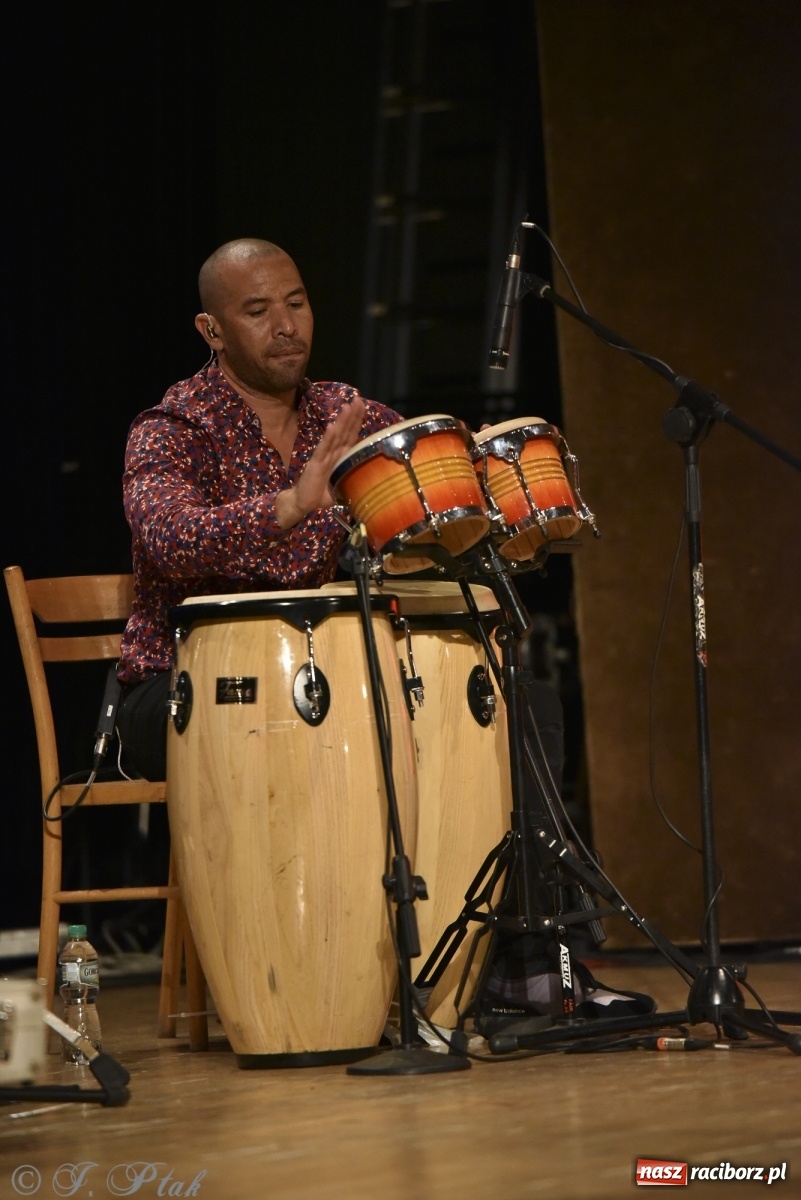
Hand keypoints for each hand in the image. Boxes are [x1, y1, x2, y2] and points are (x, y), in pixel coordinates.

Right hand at [275, 398, 365, 528]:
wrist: (303, 503)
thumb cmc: (323, 494)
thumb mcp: (344, 486)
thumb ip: (355, 480)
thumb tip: (374, 482)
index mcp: (341, 456)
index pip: (351, 435)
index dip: (357, 420)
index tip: (363, 406)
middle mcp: (334, 453)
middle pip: (345, 431)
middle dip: (352, 415)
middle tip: (358, 399)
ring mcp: (324, 456)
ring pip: (335, 436)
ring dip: (342, 421)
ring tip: (348, 407)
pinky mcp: (315, 463)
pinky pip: (323, 449)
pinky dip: (328, 438)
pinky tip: (333, 427)